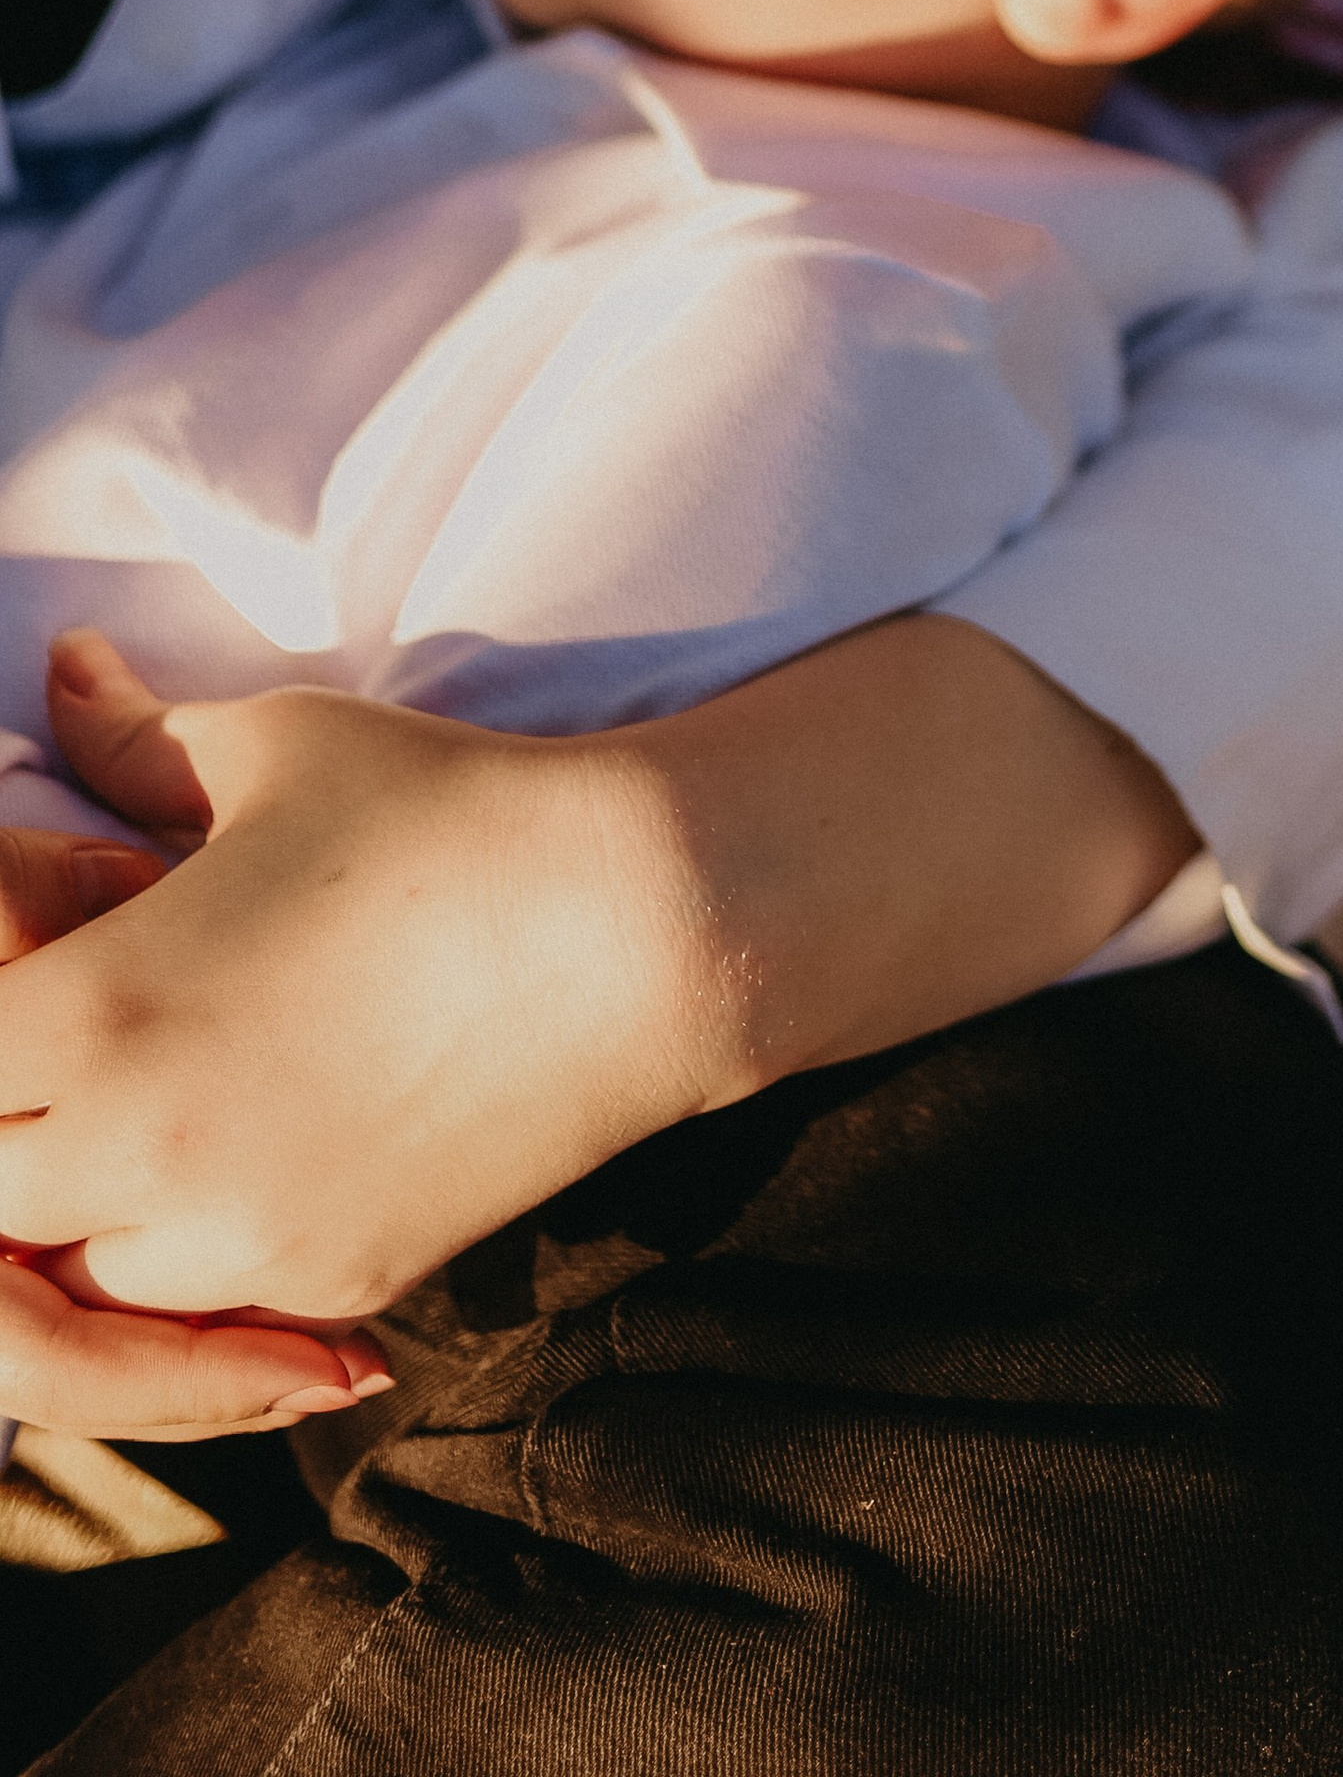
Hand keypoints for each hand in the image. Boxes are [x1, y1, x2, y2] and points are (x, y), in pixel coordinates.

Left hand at [0, 616, 1189, 1333]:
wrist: (644, 923)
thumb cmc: (450, 810)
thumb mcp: (280, 746)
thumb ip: (137, 737)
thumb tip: (62, 673)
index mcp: (98, 1016)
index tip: (47, 962)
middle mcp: (143, 1155)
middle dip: (19, 1121)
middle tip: (96, 1039)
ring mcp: (243, 1240)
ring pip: (85, 1274)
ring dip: (95, 1205)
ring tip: (171, 1099)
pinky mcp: (337, 1280)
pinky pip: (211, 1307)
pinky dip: (204, 1250)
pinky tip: (262, 1149)